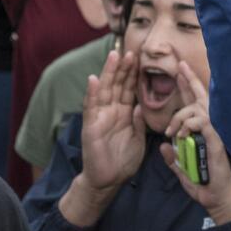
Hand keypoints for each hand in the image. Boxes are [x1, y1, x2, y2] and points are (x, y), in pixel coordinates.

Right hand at [75, 51, 145, 193]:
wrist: (108, 181)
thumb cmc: (123, 161)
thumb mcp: (138, 140)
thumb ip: (139, 122)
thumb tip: (140, 106)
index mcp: (124, 112)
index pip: (128, 88)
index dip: (133, 73)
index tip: (139, 57)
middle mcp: (111, 111)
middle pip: (117, 84)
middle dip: (123, 67)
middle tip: (130, 50)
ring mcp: (100, 117)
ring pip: (105, 90)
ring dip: (109, 73)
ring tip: (114, 56)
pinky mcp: (91, 126)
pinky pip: (91, 108)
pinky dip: (92, 94)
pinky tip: (93, 80)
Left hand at [161, 62, 230, 224]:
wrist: (215, 198)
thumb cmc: (202, 183)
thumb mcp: (181, 169)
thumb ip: (172, 157)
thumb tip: (163, 147)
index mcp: (201, 131)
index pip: (193, 104)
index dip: (187, 86)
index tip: (179, 70)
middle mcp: (210, 128)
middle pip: (201, 97)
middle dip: (190, 80)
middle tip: (180, 65)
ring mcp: (215, 132)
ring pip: (197, 109)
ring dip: (180, 116)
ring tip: (170, 131)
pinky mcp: (217, 139)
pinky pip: (201, 122)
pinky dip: (188, 125)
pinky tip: (180, 135)